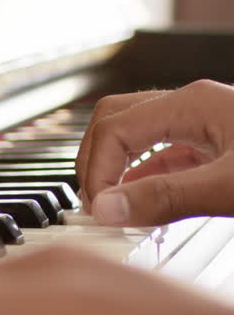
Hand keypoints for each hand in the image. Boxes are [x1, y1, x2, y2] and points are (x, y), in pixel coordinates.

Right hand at [76, 79, 233, 224]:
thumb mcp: (229, 186)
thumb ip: (170, 197)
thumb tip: (110, 208)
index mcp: (193, 104)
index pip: (115, 128)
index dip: (97, 171)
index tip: (102, 210)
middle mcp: (192, 107)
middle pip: (114, 121)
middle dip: (95, 163)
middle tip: (96, 205)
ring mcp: (200, 124)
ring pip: (134, 136)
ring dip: (113, 169)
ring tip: (109, 205)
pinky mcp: (209, 145)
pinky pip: (159, 154)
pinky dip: (139, 177)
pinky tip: (139, 200)